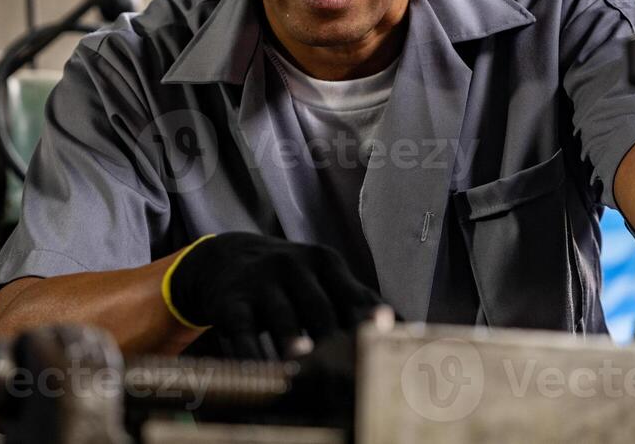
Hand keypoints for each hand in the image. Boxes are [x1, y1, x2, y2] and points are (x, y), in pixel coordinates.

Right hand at [164, 233, 384, 357]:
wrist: (224, 259)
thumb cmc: (289, 279)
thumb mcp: (322, 277)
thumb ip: (358, 301)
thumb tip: (410, 330)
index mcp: (325, 262)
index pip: (352, 296)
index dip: (369, 324)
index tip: (386, 348)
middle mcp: (293, 266)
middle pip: (320, 309)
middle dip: (336, 343)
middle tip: (352, 375)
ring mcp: (260, 281)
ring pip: (282, 316)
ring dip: (295, 341)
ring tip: (306, 364)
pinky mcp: (230, 301)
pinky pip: (242, 330)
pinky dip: (252, 354)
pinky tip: (262, 373)